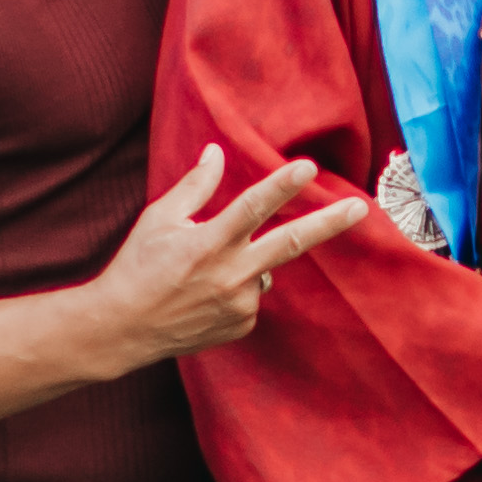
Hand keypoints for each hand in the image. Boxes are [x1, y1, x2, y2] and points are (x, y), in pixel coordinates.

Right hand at [89, 144, 371, 368]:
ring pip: (265, 268)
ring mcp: (239, 304)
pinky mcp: (242, 324)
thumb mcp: (158, 220)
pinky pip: (253, 294)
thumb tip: (215, 152)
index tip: (308, 167)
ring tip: (202, 272)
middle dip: (329, 223)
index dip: (282, 185)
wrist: (121, 329)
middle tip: (360, 208)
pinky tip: (204, 294)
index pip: (252, 207)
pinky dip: (237, 287)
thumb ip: (193, 186)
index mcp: (207, 243)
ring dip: (248, 260)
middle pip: (290, 243)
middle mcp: (229, 274)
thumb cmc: (136, 267)